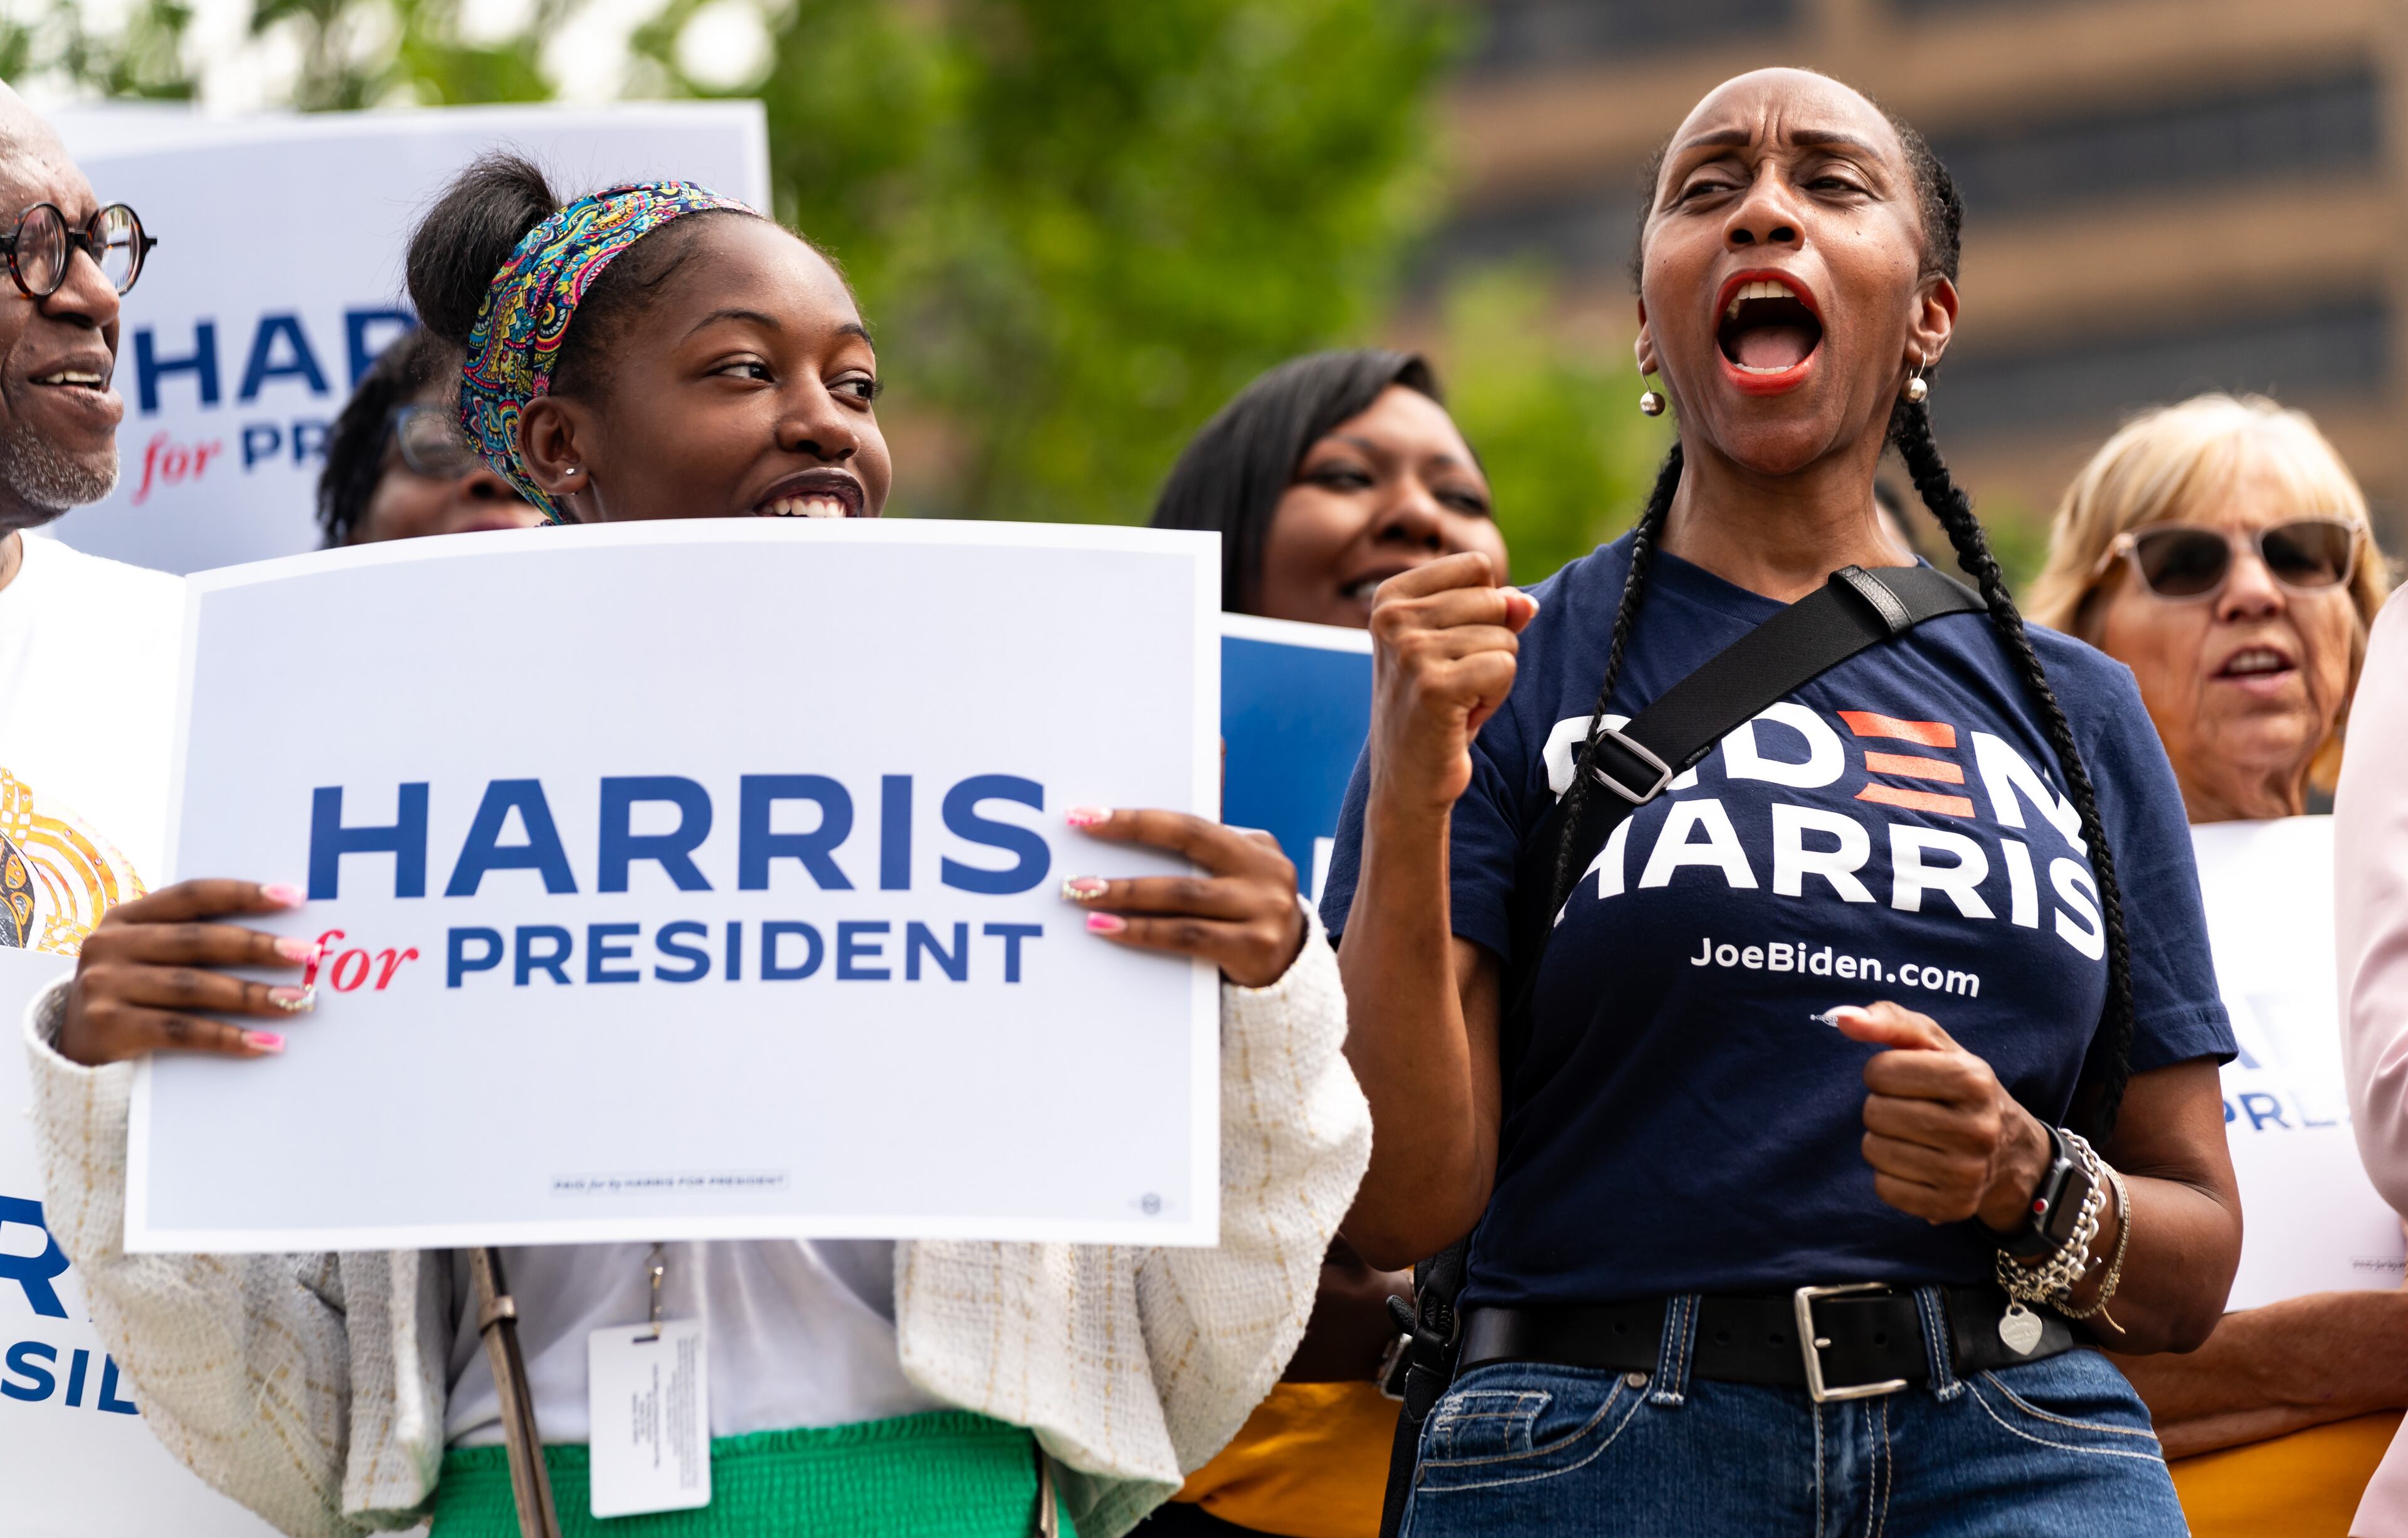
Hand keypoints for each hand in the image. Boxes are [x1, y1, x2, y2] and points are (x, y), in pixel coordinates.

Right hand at [60, 880, 319, 1066]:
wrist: (73, 1049)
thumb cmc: (130, 993)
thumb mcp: (146, 956)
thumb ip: (190, 939)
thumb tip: (281, 937)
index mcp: (126, 916)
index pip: (193, 895)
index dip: (243, 894)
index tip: (294, 897)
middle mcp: (110, 944)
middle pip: (198, 940)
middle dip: (258, 946)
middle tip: (308, 954)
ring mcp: (105, 984)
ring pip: (192, 986)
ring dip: (251, 995)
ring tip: (297, 1001)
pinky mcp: (107, 1026)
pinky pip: (180, 1030)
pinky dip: (227, 1037)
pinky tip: (265, 1044)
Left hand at [1060, 807, 1305, 987]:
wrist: (1290, 975)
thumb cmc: (1244, 915)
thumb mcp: (1235, 874)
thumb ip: (1202, 839)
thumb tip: (1192, 764)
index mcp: (1258, 845)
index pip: (1190, 822)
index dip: (1137, 818)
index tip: (1086, 816)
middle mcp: (1268, 871)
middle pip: (1188, 844)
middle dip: (1127, 839)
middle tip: (1078, 849)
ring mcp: (1267, 909)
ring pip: (1183, 894)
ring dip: (1125, 893)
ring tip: (1081, 895)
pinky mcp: (1256, 947)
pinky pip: (1188, 936)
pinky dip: (1143, 931)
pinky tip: (1108, 929)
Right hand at [1365, 553, 1536, 819]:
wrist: (1406, 780)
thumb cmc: (1433, 709)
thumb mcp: (1455, 647)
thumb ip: (1492, 612)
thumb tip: (1527, 603)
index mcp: (1389, 597)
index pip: (1476, 567)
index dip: (1484, 609)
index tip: (1453, 649)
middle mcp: (1392, 617)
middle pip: (1494, 600)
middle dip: (1491, 645)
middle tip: (1457, 682)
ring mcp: (1410, 650)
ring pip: (1504, 637)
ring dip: (1493, 676)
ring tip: (1457, 701)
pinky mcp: (1433, 685)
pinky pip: (1505, 667)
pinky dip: (1496, 697)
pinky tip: (1463, 716)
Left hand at [1832, 1002, 2051, 1228]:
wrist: (2010, 1151)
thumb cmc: (1958, 1087)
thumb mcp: (1935, 1045)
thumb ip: (1889, 1021)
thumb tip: (1842, 1017)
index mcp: (1973, 1079)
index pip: (1881, 1071)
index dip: (1880, 1072)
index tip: (1902, 1078)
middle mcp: (1977, 1128)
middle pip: (1875, 1113)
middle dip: (1881, 1106)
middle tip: (1909, 1109)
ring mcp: (1968, 1172)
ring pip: (1874, 1151)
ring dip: (1882, 1140)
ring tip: (1913, 1136)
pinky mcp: (1954, 1206)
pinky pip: (1884, 1188)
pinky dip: (1890, 1174)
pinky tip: (1917, 1163)